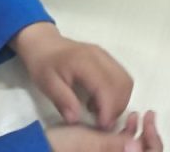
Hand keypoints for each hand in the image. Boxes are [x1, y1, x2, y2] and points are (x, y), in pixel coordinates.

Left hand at [12, 22, 132, 127]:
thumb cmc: (44, 64)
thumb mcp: (46, 84)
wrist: (44, 43)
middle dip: (117, 107)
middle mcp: (100, 56)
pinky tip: (99, 100)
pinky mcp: (107, 58)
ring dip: (119, 101)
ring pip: (126, 80)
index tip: (101, 126)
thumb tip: (76, 119)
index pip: (107, 86)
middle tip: (102, 123)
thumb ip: (62, 101)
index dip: (109, 109)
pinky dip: (117, 93)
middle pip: (122, 83)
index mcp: (84, 62)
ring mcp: (106, 56)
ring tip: (100, 112)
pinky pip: (121, 77)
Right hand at [46, 111, 162, 151]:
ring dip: (140, 135)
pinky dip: (129, 136)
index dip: (153, 143)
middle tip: (149, 115)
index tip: (150, 121)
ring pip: (133, 150)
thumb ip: (115, 145)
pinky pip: (123, 148)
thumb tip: (140, 146)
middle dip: (148, 137)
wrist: (37, 149)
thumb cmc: (61, 146)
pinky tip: (128, 120)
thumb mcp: (89, 143)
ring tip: (136, 114)